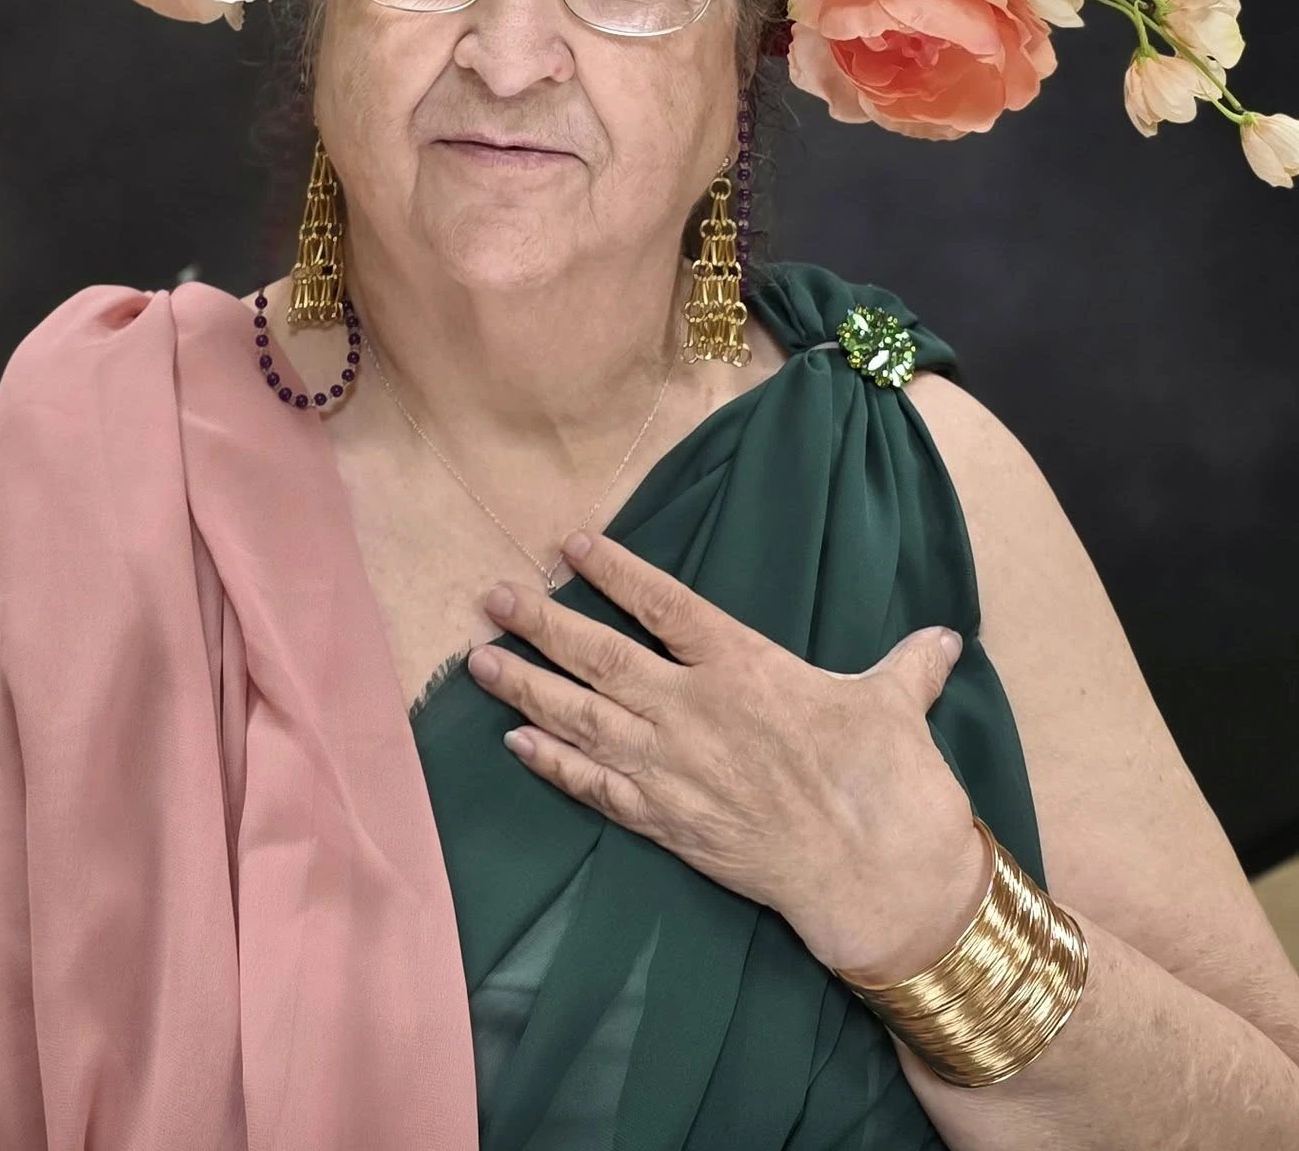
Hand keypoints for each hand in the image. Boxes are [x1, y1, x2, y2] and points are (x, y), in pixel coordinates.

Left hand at [468, 530, 992, 986]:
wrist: (877, 877)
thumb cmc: (889, 783)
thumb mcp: (895, 704)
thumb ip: (907, 666)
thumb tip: (942, 639)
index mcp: (745, 665)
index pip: (664, 604)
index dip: (614, 571)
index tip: (571, 544)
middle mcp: (695, 710)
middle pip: (600, 657)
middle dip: (541, 624)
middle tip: (492, 598)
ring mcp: (674, 769)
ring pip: (581, 719)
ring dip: (526, 689)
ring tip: (479, 661)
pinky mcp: (667, 824)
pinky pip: (594, 788)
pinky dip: (551, 765)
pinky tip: (514, 744)